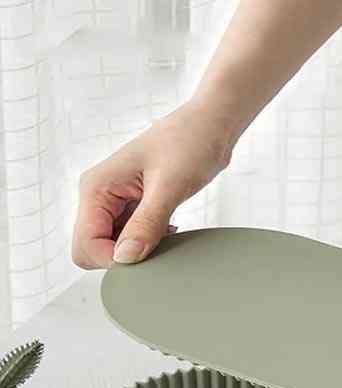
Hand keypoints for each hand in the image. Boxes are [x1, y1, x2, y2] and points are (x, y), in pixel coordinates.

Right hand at [72, 99, 235, 268]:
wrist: (210, 127)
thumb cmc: (189, 143)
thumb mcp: (169, 187)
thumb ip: (146, 223)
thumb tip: (125, 258)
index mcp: (96, 188)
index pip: (86, 245)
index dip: (113, 260)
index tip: (147, 256)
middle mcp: (100, 196)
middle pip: (93, 250)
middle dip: (123, 257)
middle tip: (158, 245)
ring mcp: (116, 202)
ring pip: (113, 246)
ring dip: (139, 249)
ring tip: (166, 231)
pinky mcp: (134, 206)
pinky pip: (131, 237)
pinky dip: (148, 241)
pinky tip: (168, 229)